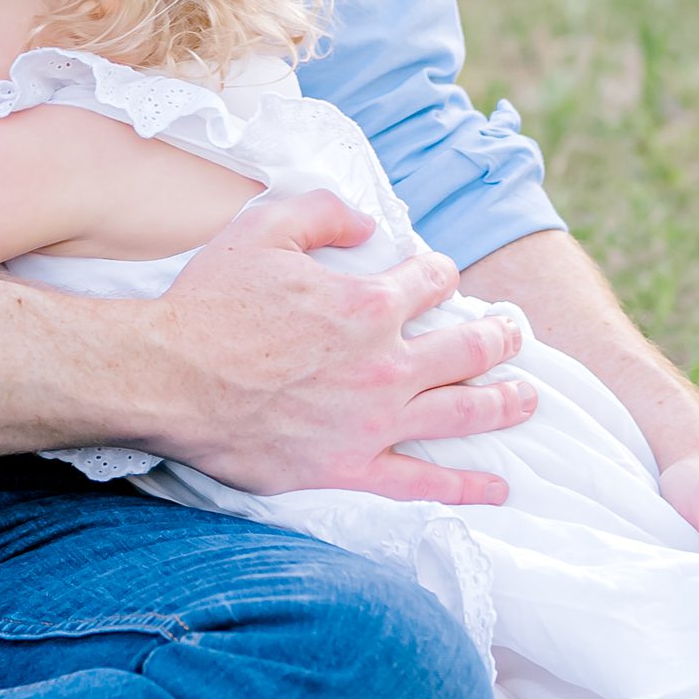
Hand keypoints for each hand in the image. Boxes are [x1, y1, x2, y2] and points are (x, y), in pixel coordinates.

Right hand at [150, 189, 537, 503]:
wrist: (169, 377)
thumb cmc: (210, 303)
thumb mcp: (263, 229)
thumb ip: (323, 211)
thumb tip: (367, 222)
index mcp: (368, 304)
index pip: (431, 282)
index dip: (440, 274)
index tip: (438, 277)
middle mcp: (385, 363)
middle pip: (468, 348)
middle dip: (501, 336)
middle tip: (517, 333)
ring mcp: (374, 421)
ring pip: (463, 412)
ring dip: (506, 402)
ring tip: (529, 396)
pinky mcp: (350, 468)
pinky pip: (423, 483)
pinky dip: (467, 487)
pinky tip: (499, 486)